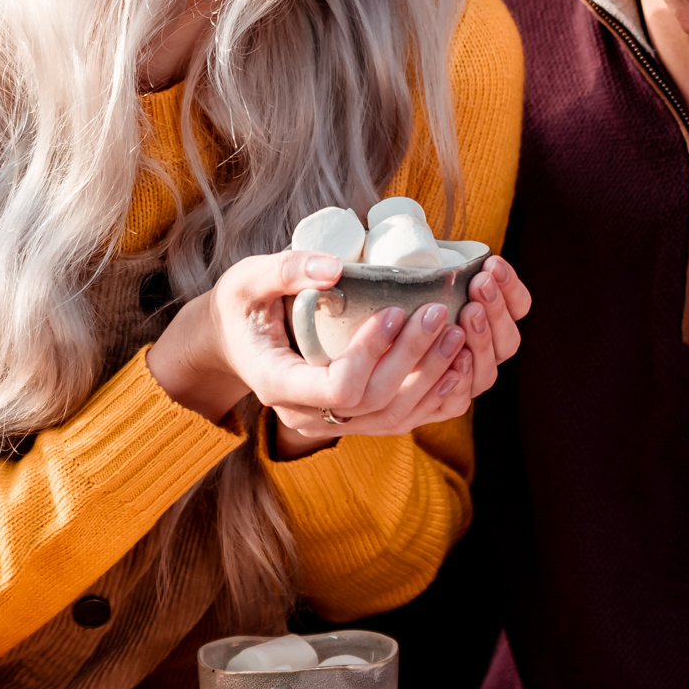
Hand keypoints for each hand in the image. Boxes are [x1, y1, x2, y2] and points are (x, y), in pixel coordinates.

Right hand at [148, 250, 521, 456]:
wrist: (231, 343)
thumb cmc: (239, 306)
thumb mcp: (247, 279)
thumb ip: (287, 269)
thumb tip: (336, 267)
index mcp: (278, 383)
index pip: (338, 388)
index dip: (370, 353)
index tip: (392, 311)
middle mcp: (306, 414)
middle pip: (375, 403)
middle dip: (414, 358)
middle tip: (439, 312)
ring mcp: (330, 422)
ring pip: (394, 418)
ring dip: (432, 378)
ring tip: (457, 332)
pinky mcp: (351, 417)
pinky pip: (399, 420)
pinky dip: (433, 397)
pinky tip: (457, 364)